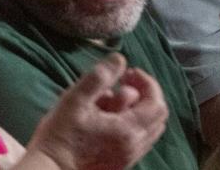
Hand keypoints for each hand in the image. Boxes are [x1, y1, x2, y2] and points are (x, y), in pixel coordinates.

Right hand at [27, 54, 169, 169]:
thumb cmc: (61, 134)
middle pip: (158, 116)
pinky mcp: (122, 162)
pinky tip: (107, 117)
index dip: (147, 82)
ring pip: (150, 129)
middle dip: (145, 94)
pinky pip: (139, 139)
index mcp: (128, 130)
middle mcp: (135, 146)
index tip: (128, 71)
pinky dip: (132, 122)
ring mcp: (130, 156)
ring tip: (112, 99)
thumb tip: (120, 59)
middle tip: (123, 81)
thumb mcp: (75, 99)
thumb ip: (99, 77)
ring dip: (138, 109)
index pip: (157, 103)